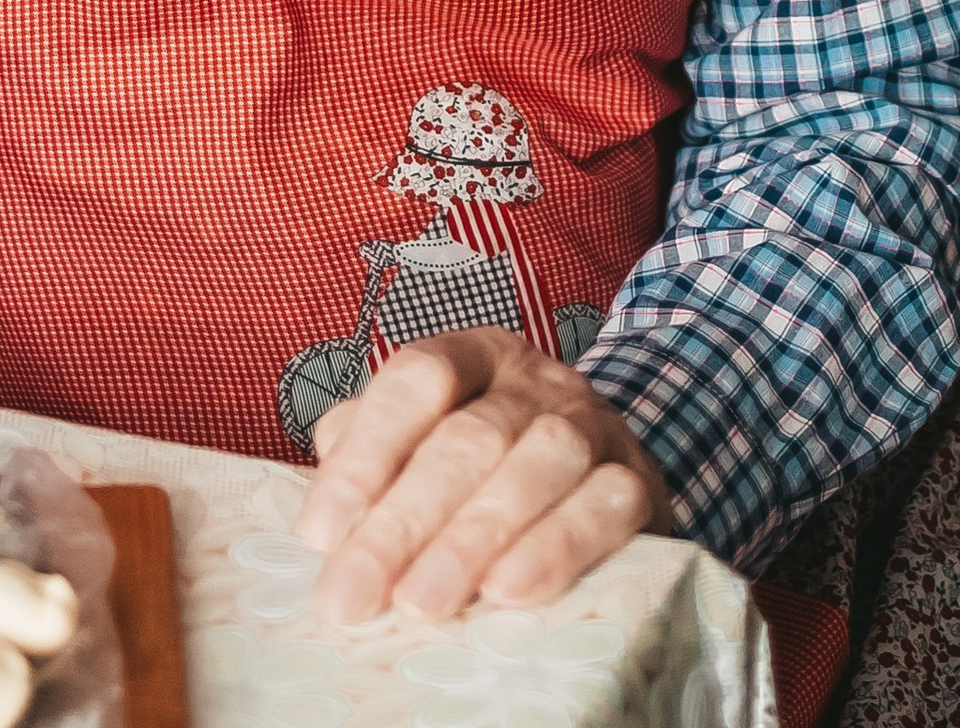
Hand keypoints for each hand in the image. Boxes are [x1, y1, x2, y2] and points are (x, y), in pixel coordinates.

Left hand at [297, 330, 667, 623]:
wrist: (602, 466)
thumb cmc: (489, 464)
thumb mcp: (424, 440)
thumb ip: (370, 452)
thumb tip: (327, 508)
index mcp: (474, 355)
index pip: (418, 378)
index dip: (367, 452)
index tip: (321, 532)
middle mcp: (535, 379)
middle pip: (469, 436)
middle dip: (403, 521)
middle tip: (353, 595)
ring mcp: (594, 423)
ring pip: (540, 462)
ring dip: (472, 538)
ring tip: (420, 605)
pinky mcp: (638, 481)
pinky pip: (605, 506)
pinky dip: (556, 548)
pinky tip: (508, 591)